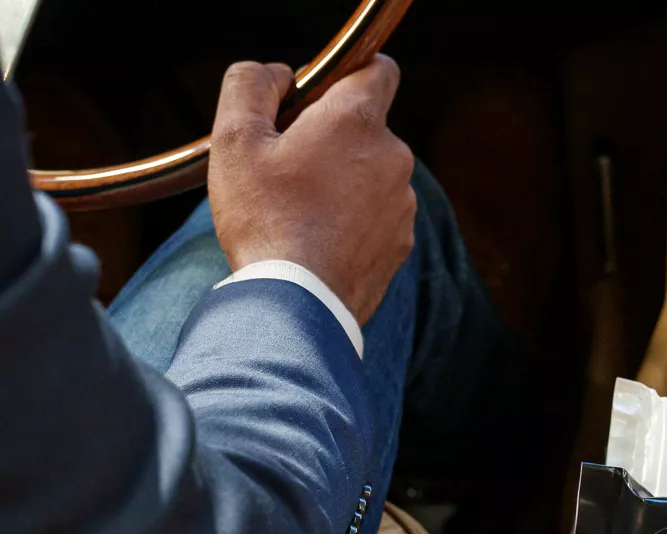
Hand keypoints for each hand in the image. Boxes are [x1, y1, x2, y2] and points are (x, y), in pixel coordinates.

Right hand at [209, 57, 415, 325]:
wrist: (299, 304)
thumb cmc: (266, 220)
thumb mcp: (235, 138)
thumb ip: (251, 84)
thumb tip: (277, 74)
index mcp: (358, 121)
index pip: (378, 68)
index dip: (346, 74)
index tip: (315, 97)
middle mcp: (394, 159)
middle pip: (367, 128)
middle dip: (333, 136)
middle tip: (289, 166)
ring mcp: (403, 206)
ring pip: (372, 175)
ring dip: (344, 182)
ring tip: (301, 210)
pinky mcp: (401, 245)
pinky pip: (376, 217)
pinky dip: (353, 221)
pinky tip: (319, 239)